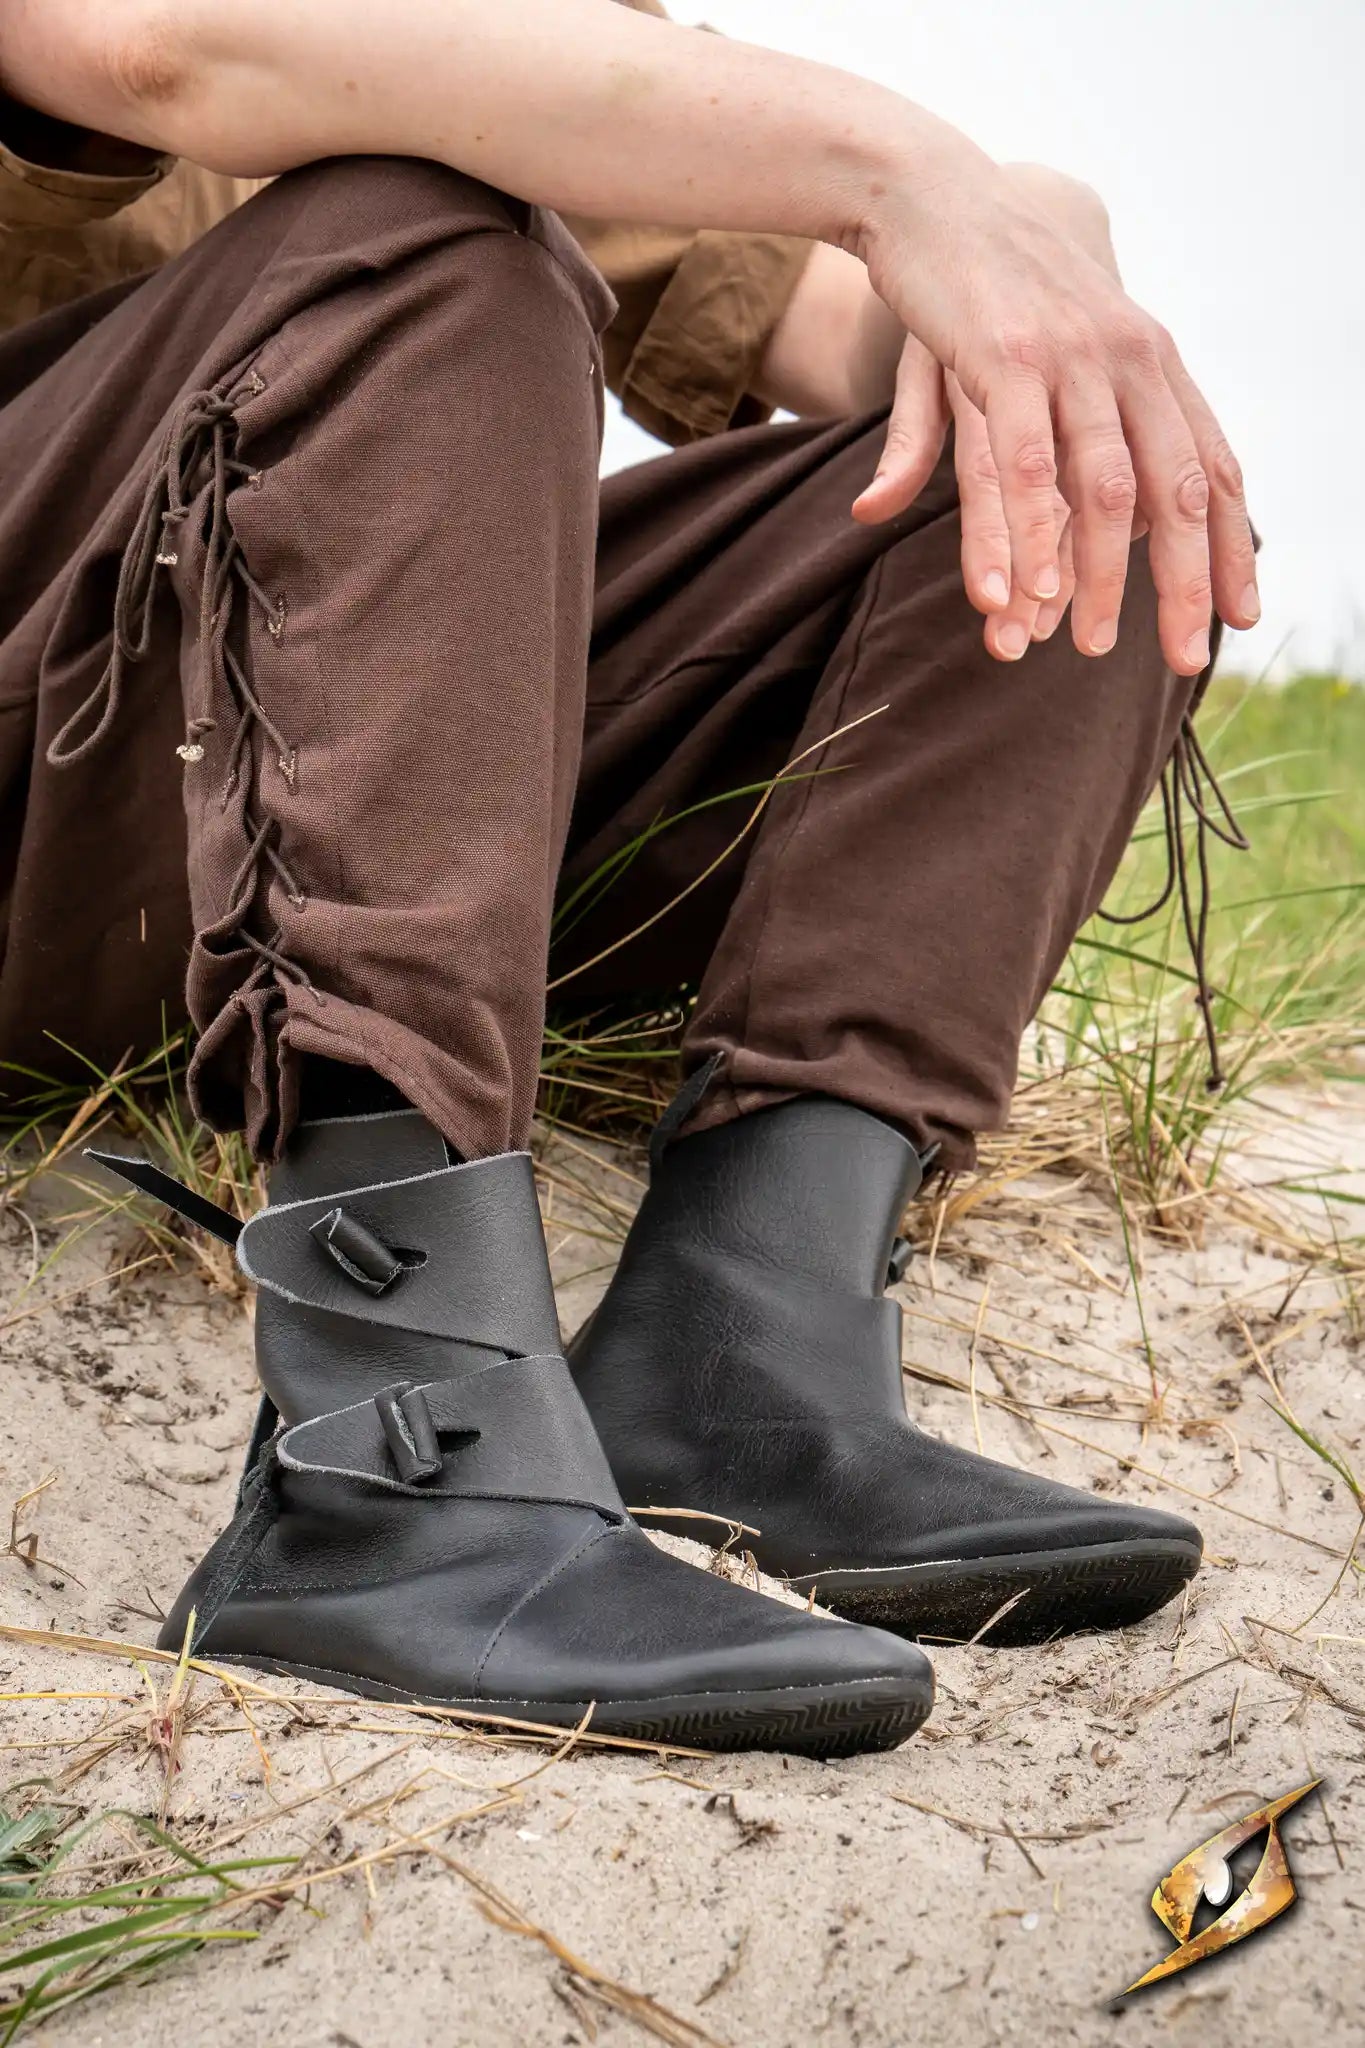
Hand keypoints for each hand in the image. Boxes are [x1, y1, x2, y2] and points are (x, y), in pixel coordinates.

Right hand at [856, 160, 1257, 674]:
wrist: (935, 192)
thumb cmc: (997, 285)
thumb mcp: (1052, 357)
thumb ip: (1078, 437)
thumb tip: (1096, 518)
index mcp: (1150, 361)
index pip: (1212, 465)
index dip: (1231, 544)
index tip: (1239, 616)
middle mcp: (1127, 358)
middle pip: (1176, 490)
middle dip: (1185, 583)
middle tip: (1185, 659)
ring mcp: (1069, 359)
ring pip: (1104, 489)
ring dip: (1102, 577)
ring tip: (1092, 646)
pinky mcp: (1002, 360)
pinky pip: (1027, 467)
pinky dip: (1032, 535)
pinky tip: (1030, 592)